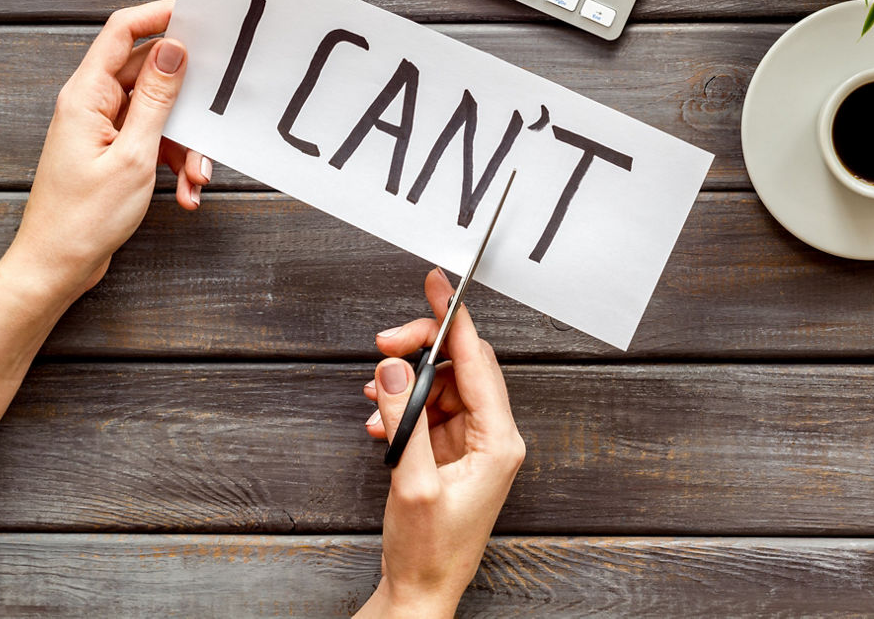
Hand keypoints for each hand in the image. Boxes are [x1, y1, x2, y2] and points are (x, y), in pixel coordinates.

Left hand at [6, 0, 211, 301]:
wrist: (57, 265)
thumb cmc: (83, 218)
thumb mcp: (134, 155)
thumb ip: (157, 99)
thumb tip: (173, 50)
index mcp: (86, 95)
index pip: (122, 33)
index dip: (159, 16)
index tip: (197, 16)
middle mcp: (91, 105)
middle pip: (149, 76)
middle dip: (187, 102)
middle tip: (213, 118)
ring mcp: (102, 128)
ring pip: (158, 114)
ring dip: (185, 144)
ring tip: (196, 178)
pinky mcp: (112, 151)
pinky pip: (153, 141)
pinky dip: (173, 162)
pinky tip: (186, 192)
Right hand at [356, 269, 526, 617]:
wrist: (421, 589)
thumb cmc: (429, 550)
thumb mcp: (412, 481)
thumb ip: (405, 418)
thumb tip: (395, 366)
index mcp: (498, 440)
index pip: (478, 360)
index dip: (452, 318)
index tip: (436, 286)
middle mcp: (493, 437)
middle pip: (461, 366)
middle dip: (419, 351)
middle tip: (383, 346)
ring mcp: (474, 444)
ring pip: (443, 385)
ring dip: (406, 382)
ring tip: (374, 394)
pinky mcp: (453, 453)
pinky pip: (430, 410)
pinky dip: (403, 407)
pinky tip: (379, 420)